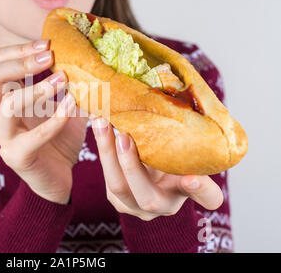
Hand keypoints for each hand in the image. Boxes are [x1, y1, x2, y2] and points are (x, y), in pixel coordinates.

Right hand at [0, 40, 87, 203]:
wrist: (58, 178)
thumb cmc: (60, 138)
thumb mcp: (65, 104)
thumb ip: (69, 84)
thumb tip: (87, 56)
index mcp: (6, 97)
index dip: (19, 49)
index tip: (48, 44)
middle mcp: (0, 114)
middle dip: (21, 61)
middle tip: (51, 56)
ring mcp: (6, 136)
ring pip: (7, 104)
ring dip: (36, 88)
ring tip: (64, 79)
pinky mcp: (18, 156)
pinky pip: (33, 136)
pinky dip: (54, 120)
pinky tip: (72, 107)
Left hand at [90, 117, 223, 220]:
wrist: (151, 166)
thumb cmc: (173, 151)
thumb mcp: (183, 144)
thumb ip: (185, 135)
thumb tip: (181, 98)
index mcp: (191, 191)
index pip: (207, 197)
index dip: (201, 190)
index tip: (193, 177)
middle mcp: (164, 206)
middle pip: (147, 198)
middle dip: (132, 166)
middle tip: (124, 136)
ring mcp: (137, 205)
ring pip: (118, 186)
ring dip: (107, 153)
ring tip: (102, 124)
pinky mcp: (116, 197)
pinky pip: (106, 175)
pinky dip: (101, 147)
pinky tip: (97, 123)